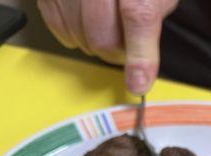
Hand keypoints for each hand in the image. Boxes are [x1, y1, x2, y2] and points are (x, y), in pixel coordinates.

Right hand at [37, 0, 177, 93]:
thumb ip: (153, 17)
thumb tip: (143, 58)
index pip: (138, 16)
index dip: (139, 56)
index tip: (138, 83)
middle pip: (102, 35)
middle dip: (116, 54)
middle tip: (125, 49)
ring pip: (78, 35)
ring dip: (94, 44)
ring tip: (105, 27)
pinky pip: (57, 25)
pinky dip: (72, 34)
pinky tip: (83, 22)